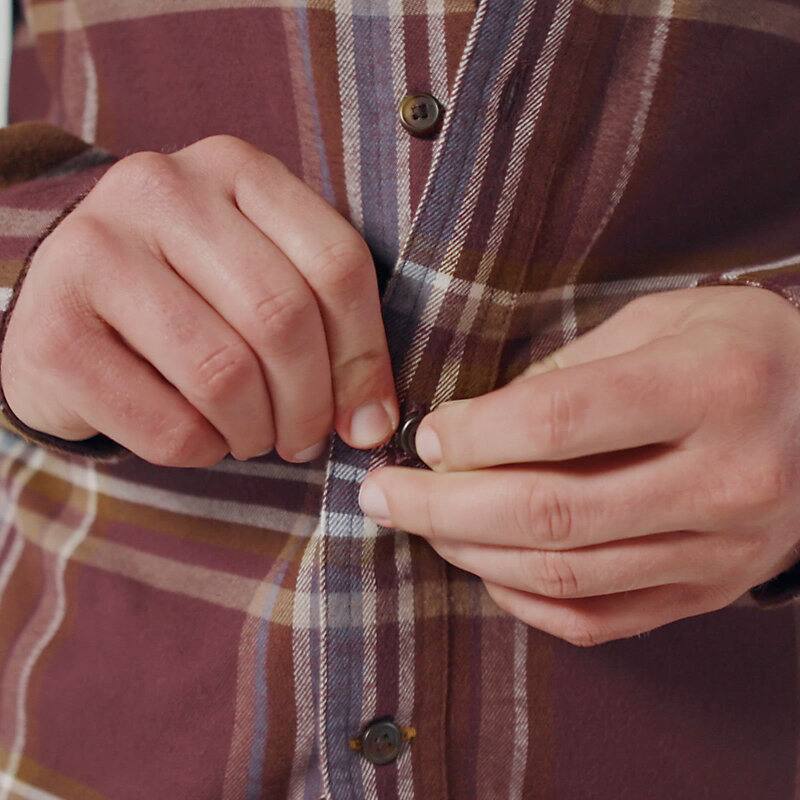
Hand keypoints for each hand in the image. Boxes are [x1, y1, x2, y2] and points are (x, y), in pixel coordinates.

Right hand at [2, 135, 397, 465]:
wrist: (70, 307)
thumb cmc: (189, 296)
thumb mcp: (262, 277)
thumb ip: (325, 326)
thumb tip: (371, 421)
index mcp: (234, 168)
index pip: (336, 263)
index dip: (364, 356)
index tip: (367, 416)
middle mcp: (161, 191)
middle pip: (282, 317)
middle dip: (309, 404)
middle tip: (305, 439)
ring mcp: (95, 253)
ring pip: (224, 374)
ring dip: (256, 431)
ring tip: (254, 437)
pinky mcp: (52, 331)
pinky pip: (167, 425)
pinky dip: (202, 451)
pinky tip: (201, 439)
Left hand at [358, 286, 799, 645]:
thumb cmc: (734, 350)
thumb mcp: (660, 323)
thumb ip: (568, 373)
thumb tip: (473, 427)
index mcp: (712, 388)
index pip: (560, 423)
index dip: (474, 434)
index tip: (428, 436)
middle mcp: (725, 478)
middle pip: (549, 513)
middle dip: (442, 506)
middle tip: (382, 494)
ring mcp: (721, 550)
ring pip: (566, 575)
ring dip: (471, 552)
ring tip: (421, 524)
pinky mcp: (707, 592)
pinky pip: (597, 620)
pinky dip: (525, 599)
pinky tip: (485, 566)